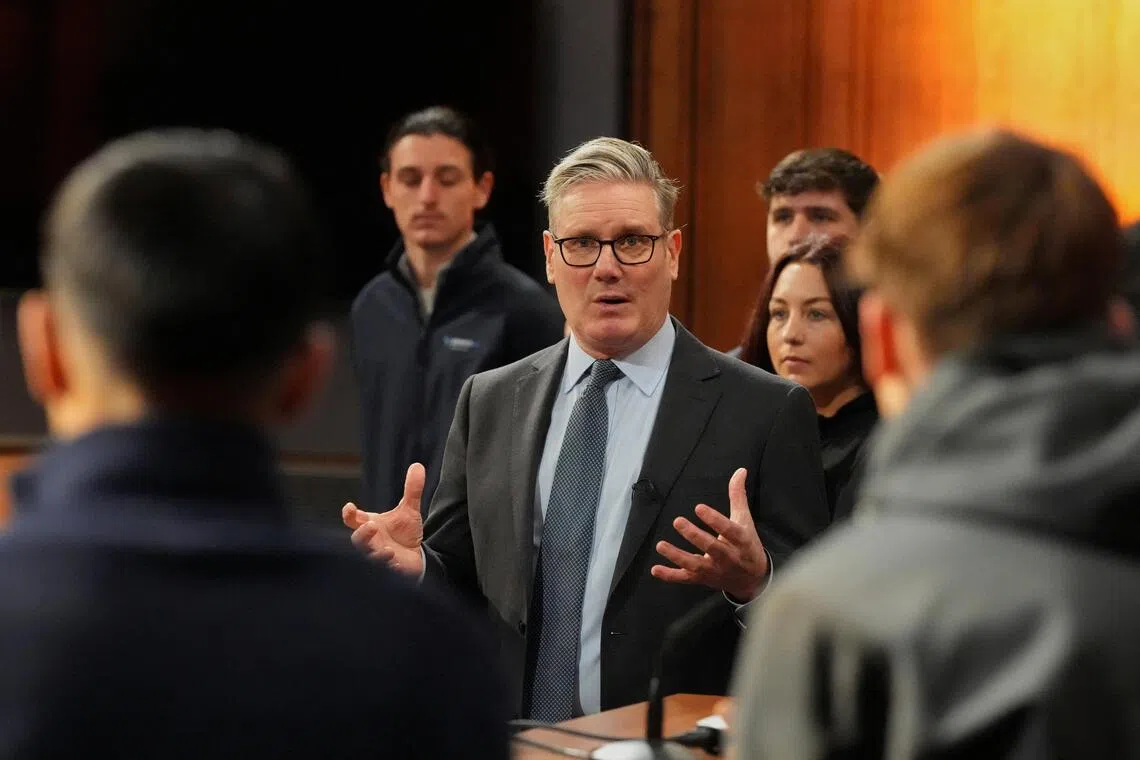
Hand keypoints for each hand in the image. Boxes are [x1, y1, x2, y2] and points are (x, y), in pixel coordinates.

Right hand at [341, 463, 424, 576]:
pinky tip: (396, 561)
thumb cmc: (404, 533)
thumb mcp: (409, 510)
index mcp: (370, 526)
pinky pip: (385, 570)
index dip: (349, 514)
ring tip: (388, 549)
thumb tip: (418, 466)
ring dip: (376, 553)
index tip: (350, 507)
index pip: (353, 519)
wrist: (415, 556)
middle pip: (357, 540)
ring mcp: (378, 557)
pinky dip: (390, 566)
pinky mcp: (389, 570)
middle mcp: (371, 542)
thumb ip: (412, 490)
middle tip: (371, 526)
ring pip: (369, 557)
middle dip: (362, 534)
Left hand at [651, 468, 768, 600]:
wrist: (753, 580)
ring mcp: (715, 570)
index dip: (715, 520)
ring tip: (660, 545)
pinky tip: (655, 569)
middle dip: (694, 536)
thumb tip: (740, 470)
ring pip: (695, 565)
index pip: (729, 530)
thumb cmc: (747, 545)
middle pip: (711, 548)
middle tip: (678, 521)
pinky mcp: (703, 580)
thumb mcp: (745, 520)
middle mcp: (729, 558)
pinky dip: (670, 576)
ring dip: (677, 556)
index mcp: (741, 541)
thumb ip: (738, 495)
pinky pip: (685, 579)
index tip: (699, 507)